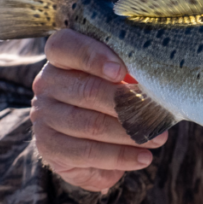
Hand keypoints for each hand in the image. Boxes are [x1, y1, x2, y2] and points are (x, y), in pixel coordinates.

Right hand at [30, 30, 168, 192]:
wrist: (89, 142)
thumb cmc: (110, 99)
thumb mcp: (119, 80)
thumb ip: (130, 75)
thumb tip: (158, 81)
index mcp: (62, 58)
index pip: (66, 46)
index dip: (93, 57)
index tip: (121, 71)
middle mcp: (47, 83)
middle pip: (87, 90)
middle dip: (127, 103)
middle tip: (158, 112)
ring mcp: (44, 115)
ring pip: (91, 124)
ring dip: (130, 133)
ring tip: (159, 138)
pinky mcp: (48, 145)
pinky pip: (88, 152)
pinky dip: (121, 156)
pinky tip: (144, 157)